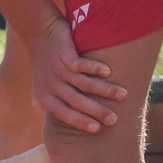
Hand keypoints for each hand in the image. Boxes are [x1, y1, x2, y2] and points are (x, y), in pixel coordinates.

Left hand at [29, 17, 124, 133]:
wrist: (39, 33)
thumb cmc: (46, 64)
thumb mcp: (43, 87)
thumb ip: (52, 104)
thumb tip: (67, 126)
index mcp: (45, 97)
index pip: (63, 114)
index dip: (80, 121)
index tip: (97, 129)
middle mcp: (51, 85)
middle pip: (76, 101)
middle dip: (96, 111)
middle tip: (113, 119)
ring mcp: (57, 70)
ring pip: (83, 84)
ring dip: (104, 90)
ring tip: (123, 95)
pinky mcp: (64, 54)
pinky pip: (81, 65)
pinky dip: (95, 68)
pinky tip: (109, 71)